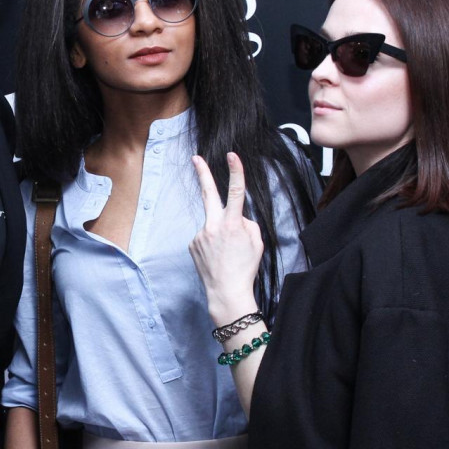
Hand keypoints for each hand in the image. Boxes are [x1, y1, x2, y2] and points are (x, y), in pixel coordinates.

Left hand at [189, 152, 263, 323]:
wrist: (226, 292)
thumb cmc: (245, 268)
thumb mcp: (256, 242)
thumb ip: (245, 223)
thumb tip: (234, 216)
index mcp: (232, 224)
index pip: (235, 192)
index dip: (235, 172)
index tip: (232, 156)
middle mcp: (213, 225)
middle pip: (208, 193)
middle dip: (202, 173)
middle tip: (195, 158)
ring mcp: (200, 234)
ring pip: (213, 224)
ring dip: (219, 232)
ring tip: (225, 253)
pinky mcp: (192, 244)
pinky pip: (205, 237)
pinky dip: (212, 243)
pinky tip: (216, 256)